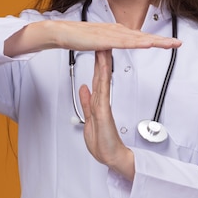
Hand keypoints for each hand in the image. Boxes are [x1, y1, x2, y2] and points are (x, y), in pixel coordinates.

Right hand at [52, 20, 180, 51]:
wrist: (62, 33)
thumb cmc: (76, 37)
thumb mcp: (97, 43)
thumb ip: (107, 46)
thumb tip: (111, 50)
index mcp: (116, 32)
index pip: (140, 37)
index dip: (156, 40)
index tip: (169, 43)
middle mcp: (117, 30)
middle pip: (144, 36)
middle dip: (162, 40)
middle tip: (178, 43)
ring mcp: (112, 34)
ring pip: (138, 39)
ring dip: (154, 41)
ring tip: (169, 44)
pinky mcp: (105, 39)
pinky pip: (124, 42)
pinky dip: (137, 43)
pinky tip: (147, 44)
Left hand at [79, 49, 134, 180]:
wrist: (112, 157)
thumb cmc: (103, 143)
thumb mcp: (89, 119)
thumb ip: (87, 103)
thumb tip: (84, 88)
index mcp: (98, 102)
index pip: (97, 78)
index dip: (97, 63)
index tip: (98, 48)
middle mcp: (102, 101)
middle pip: (101, 75)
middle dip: (102, 57)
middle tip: (104, 40)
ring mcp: (104, 105)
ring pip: (103, 80)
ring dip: (103, 64)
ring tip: (105, 48)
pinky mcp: (104, 111)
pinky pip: (103, 91)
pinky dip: (103, 79)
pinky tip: (104, 69)